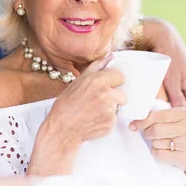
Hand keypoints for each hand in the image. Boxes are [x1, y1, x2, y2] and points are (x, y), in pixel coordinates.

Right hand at [28, 58, 126, 175]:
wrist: (62, 128)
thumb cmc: (66, 104)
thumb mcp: (78, 82)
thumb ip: (96, 68)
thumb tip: (110, 57)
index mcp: (97, 81)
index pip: (120, 76)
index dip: (113, 81)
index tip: (106, 86)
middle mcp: (106, 94)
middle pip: (123, 93)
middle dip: (114, 97)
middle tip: (98, 101)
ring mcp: (109, 110)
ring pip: (118, 107)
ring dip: (110, 108)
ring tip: (94, 111)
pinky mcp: (110, 123)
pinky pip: (114, 119)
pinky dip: (106, 120)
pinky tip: (94, 119)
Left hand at [131, 108, 185, 185]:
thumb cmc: (185, 141)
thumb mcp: (178, 125)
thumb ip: (161, 118)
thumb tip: (138, 117)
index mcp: (185, 114)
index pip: (156, 115)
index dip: (142, 121)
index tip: (133, 126)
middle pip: (154, 130)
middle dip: (148, 135)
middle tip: (153, 138)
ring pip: (156, 142)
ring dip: (156, 146)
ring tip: (167, 147)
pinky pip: (160, 154)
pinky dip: (159, 155)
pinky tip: (168, 155)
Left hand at [143, 18, 185, 114]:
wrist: (162, 34)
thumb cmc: (169, 56)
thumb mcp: (172, 80)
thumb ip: (176, 98)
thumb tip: (177, 116)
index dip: (180, 119)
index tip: (166, 125)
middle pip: (182, 106)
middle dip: (170, 114)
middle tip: (154, 120)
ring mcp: (180, 81)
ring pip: (173, 99)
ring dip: (163, 105)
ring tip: (149, 112)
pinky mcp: (170, 76)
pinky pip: (167, 91)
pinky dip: (159, 96)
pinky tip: (147, 101)